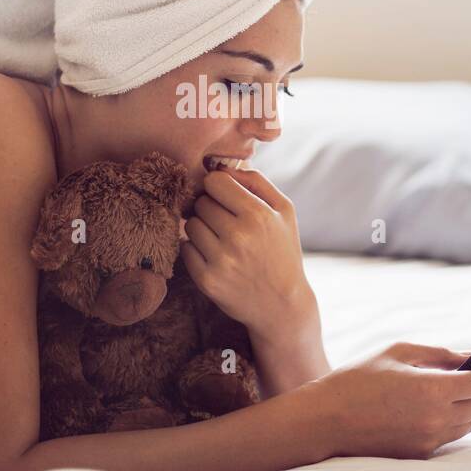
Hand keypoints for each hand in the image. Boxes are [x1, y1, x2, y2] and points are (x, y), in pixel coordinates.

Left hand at [179, 166, 313, 341]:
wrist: (282, 304)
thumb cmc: (283, 250)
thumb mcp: (284, 210)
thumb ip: (256, 181)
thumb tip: (223, 167)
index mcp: (258, 215)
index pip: (214, 182)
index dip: (218, 187)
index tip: (225, 198)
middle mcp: (238, 237)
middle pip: (201, 203)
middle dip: (210, 208)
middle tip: (225, 222)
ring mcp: (221, 260)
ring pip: (190, 225)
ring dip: (202, 228)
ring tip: (221, 239)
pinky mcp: (207, 280)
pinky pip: (185, 249)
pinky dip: (196, 249)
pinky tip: (214, 256)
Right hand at [311, 343, 470, 458]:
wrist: (327, 418)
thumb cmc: (359, 379)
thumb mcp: (399, 352)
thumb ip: (440, 354)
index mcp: (434, 390)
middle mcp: (437, 419)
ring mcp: (430, 440)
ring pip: (470, 422)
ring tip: (457, 386)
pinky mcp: (420, 453)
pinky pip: (450, 435)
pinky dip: (452, 418)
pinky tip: (436, 404)